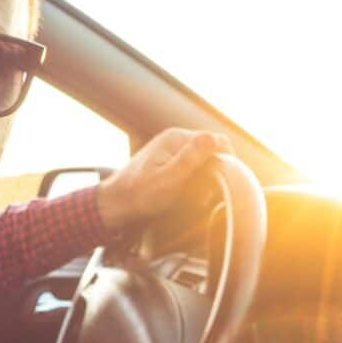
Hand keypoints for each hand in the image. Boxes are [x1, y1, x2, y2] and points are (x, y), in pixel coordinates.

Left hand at [95, 128, 231, 227]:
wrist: (115, 204)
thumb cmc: (138, 195)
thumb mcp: (169, 179)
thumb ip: (191, 158)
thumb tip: (213, 138)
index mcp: (176, 138)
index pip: (217, 140)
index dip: (227, 159)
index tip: (226, 180)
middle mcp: (174, 139)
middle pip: (210, 149)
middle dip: (215, 168)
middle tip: (209, 191)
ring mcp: (169, 149)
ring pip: (200, 158)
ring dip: (204, 175)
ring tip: (197, 194)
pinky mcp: (166, 160)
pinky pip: (189, 165)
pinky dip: (193, 178)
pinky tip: (187, 192)